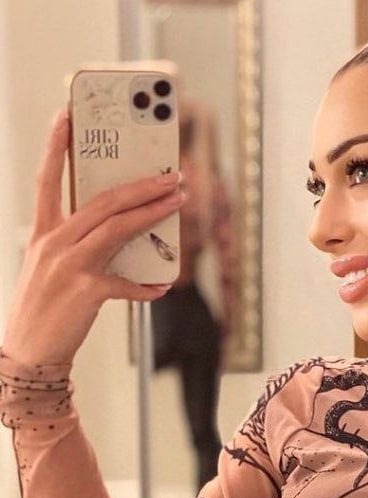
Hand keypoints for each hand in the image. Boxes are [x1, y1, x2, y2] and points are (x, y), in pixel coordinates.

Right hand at [1, 108, 186, 366]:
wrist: (28, 351)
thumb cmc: (44, 307)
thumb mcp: (50, 267)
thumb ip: (80, 245)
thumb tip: (124, 232)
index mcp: (43, 233)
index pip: (47, 179)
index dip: (56, 146)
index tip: (67, 115)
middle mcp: (53, 243)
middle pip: (102, 201)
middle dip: (140, 184)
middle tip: (170, 174)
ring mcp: (69, 266)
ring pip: (117, 228)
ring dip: (152, 212)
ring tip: (178, 201)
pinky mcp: (86, 292)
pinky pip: (127, 284)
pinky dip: (148, 285)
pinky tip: (164, 285)